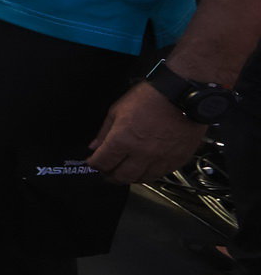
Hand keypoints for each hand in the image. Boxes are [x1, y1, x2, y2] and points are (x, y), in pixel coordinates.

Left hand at [87, 82, 208, 183]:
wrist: (182, 95)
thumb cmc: (151, 97)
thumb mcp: (117, 109)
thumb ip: (104, 131)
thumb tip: (95, 146)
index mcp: (122, 140)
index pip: (102, 162)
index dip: (94, 165)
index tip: (93, 163)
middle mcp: (141, 153)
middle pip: (121, 176)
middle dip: (110, 176)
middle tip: (106, 173)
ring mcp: (160, 159)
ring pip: (141, 179)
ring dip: (130, 178)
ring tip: (124, 173)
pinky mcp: (177, 160)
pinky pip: (160, 175)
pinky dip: (149, 175)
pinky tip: (145, 169)